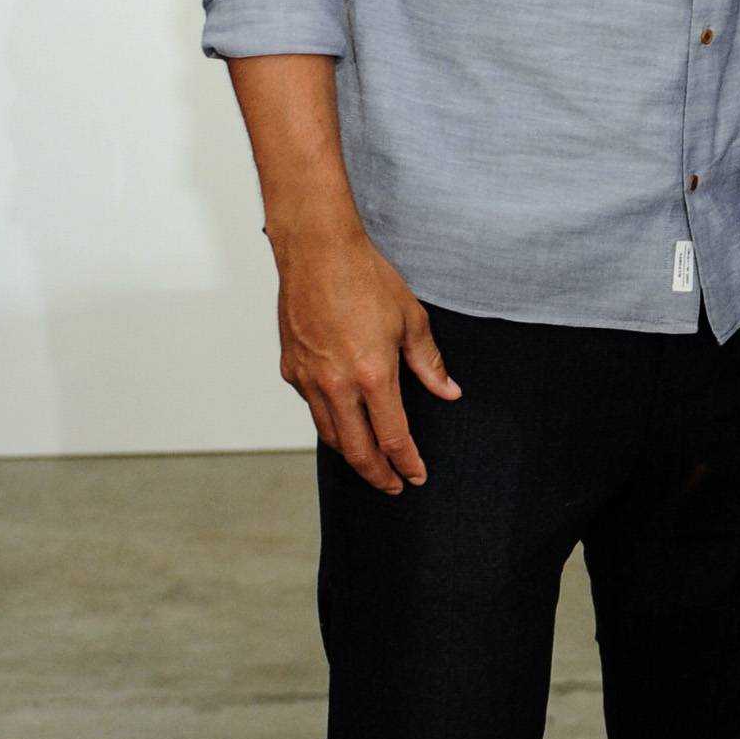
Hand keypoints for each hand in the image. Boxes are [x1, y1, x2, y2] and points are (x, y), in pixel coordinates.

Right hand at [271, 221, 460, 493]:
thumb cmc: (365, 278)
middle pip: (357, 451)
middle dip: (377, 476)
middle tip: (392, 487)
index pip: (393, 438)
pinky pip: (312, 407)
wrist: (317, 251)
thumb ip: (429, 362)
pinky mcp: (291, 368)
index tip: (416, 477)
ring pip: (329, 434)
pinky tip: (342, 419)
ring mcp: (309, 379)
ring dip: (351, 454)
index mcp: (373, 376)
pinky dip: (329, 420)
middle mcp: (337, 385)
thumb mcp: (411, 319)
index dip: (407, 463)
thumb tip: (448, 391)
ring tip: (369, 463)